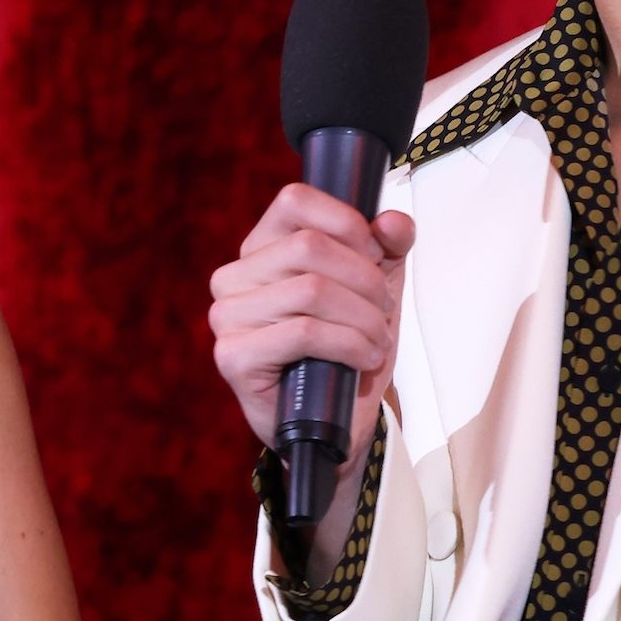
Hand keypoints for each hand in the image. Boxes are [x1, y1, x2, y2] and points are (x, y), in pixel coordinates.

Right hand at [209, 182, 413, 465]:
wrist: (341, 419)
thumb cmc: (349, 348)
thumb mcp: (377, 286)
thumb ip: (388, 245)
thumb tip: (393, 222)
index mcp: (261, 248)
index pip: (295, 201)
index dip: (347, 222)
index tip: (375, 255)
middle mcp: (234, 277)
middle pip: (309, 247)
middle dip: (365, 280)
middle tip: (384, 311)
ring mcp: (228, 316)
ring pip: (310, 290)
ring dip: (362, 318)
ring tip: (377, 340)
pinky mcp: (233, 356)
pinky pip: (302, 333)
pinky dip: (348, 344)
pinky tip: (363, 359)